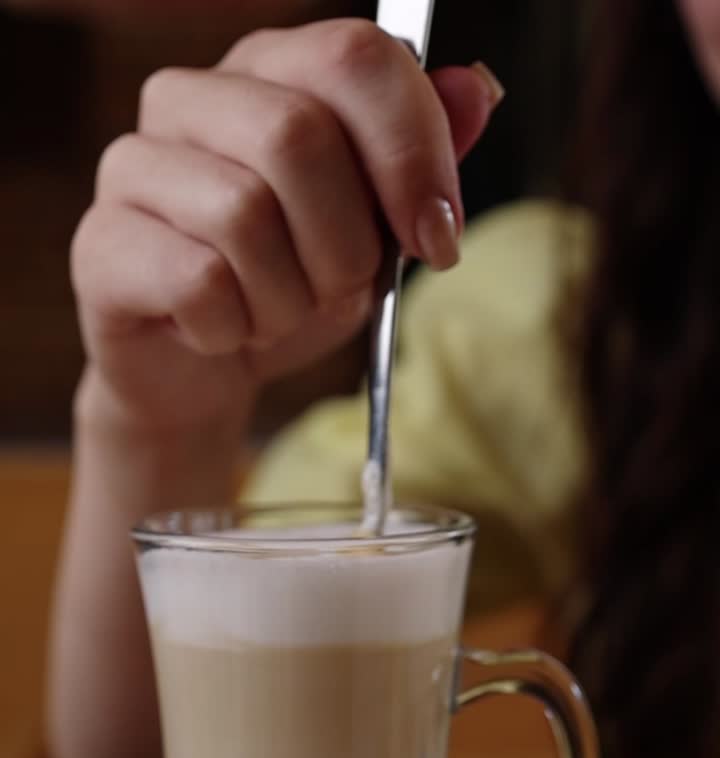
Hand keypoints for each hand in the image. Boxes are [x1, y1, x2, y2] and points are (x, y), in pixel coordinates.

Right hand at [71, 20, 500, 438]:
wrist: (205, 371)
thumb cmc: (288, 285)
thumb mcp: (375, 229)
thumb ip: (421, 159)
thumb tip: (475, 89)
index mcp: (269, 71)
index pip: (353, 55)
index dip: (411, 150)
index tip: (437, 237)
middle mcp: (190, 98)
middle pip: (297, 135)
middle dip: (346, 242)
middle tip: (342, 288)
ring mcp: (133, 166)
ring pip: (244, 213)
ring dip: (290, 296)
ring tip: (277, 312)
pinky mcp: (102, 244)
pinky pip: (199, 283)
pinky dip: (236, 329)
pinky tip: (225, 331)